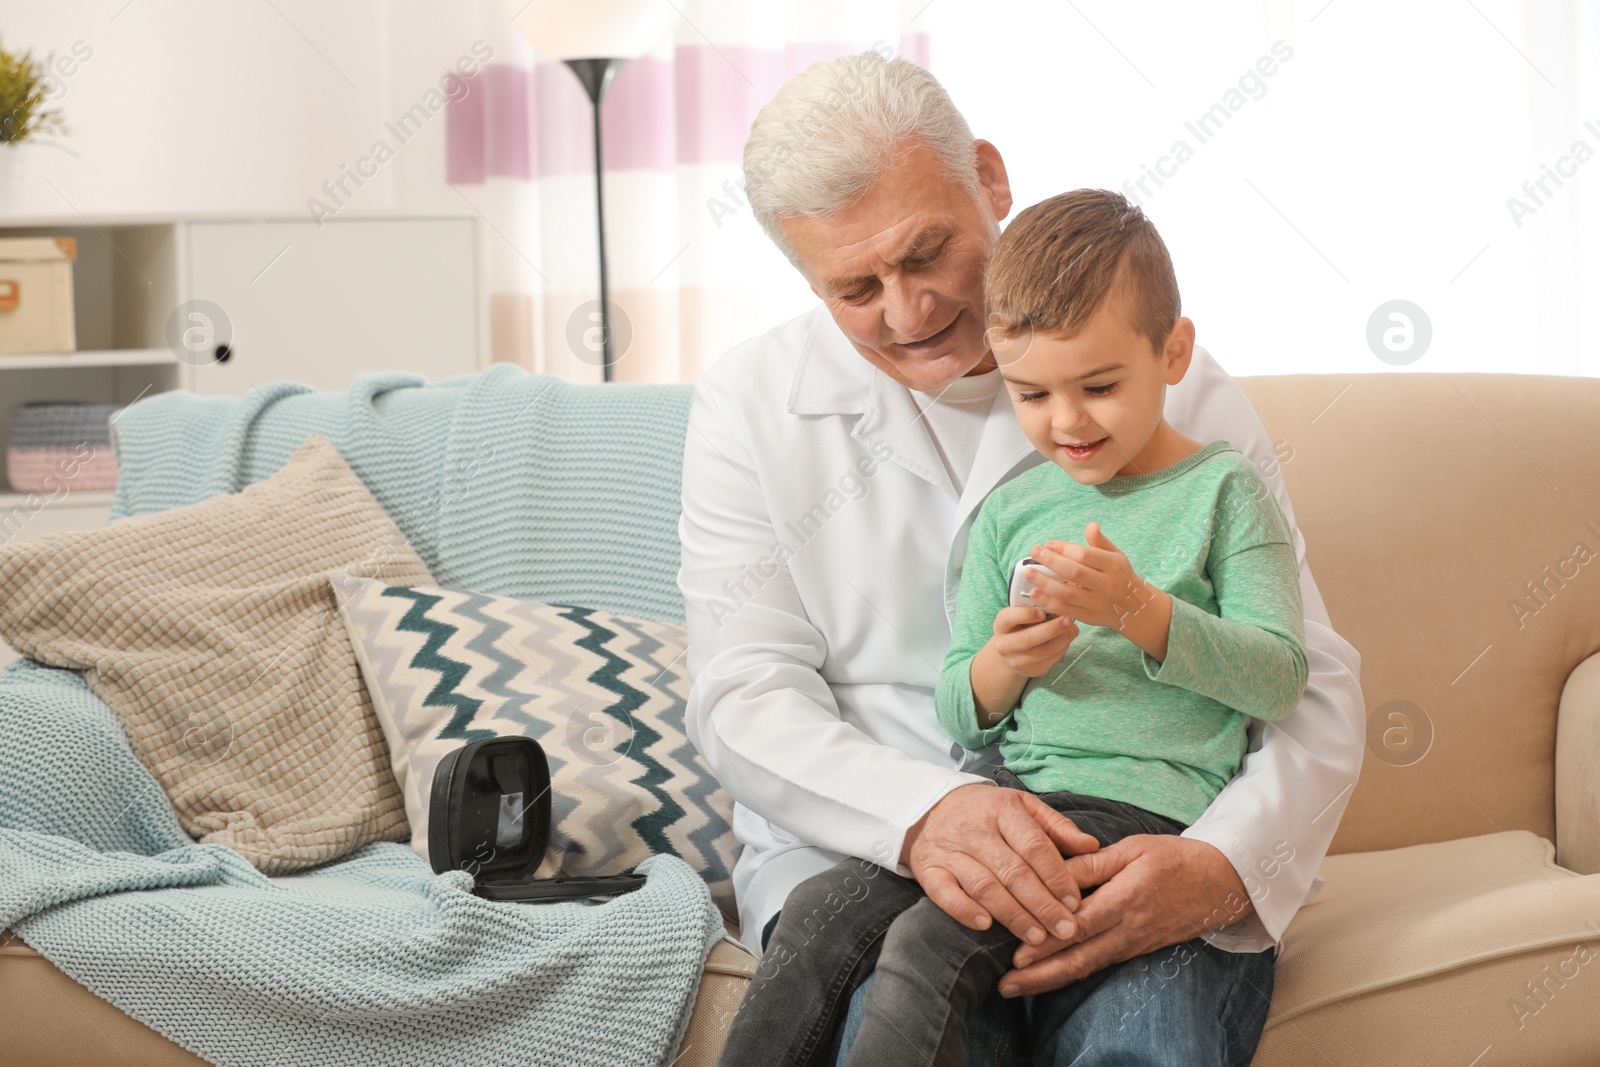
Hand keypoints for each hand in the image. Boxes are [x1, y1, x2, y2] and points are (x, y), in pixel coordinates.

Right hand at [902, 784, 1100, 947]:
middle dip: (1042, 905)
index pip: (1034, 846)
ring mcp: (950, 850)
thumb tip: (1091, 846)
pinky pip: (944, 893)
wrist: (929, 808)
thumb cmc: (987, 812)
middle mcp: (975, 829)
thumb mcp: (1022, 806)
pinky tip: (985, 926)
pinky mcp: (928, 869)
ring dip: (1012, 915)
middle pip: (1013, 871)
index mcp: (1002, 809)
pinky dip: (964, 910)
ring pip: (984, 886)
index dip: (1056, 877)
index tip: (1074, 903)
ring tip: (1037, 937)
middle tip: (1065, 931)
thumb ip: (1057, 827)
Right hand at [990, 604, 1078, 677]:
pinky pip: (1050, 660)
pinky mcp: (1031, 671)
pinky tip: (1067, 638)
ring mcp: (1016, 661)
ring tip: (1071, 628)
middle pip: (1027, 639)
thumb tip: (1059, 608)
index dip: (1026, 615)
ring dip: (1061, 640)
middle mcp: (1004, 645)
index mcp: (1001, 625)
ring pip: (1042, 652)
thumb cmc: (1021, 625)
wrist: (1013, 651)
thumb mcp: (1021, 614)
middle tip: (1067, 620)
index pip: (1008, 618)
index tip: (1043, 612)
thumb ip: (1036, 608)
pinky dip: (1063, 648)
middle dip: (1051, 629)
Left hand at [995, 835, 1253, 996]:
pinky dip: (1071, 974)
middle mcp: (1129, 928)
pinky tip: (1048, 978)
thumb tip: (1052, 871)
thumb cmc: (1173, 859)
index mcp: (1127, 899)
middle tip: (1005, 985)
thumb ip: (1091, 863)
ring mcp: (1133, 943)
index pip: (1081, 927)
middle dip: (1040, 975)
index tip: (1017, 955)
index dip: (1049, 944)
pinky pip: (1099, 964)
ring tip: (1017, 987)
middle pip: (1080, 958)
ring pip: (1087, 967)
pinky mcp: (1135, 949)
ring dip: (1051, 980)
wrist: (1220, 883)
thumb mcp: (1132, 849)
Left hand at [1027, 523, 1171, 659]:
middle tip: (1034, 553)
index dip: (1065, 548)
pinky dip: (1049, 602)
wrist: (1134, 607)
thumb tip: (1090, 525)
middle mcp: (1107, 585)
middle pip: (1075, 572)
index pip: (1086, 555)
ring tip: (1029, 573)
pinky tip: (1035, 593)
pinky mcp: (1089, 617)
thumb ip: (1100, 542)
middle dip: (1052, 562)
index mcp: (1114, 566)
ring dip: (1045, 583)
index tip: (1048, 543)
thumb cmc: (1119, 576)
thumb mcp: (1116, 556)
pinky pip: (1066, 610)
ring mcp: (1097, 603)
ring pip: (1068, 593)